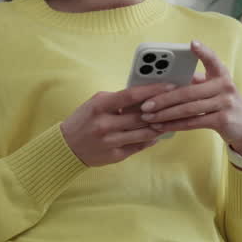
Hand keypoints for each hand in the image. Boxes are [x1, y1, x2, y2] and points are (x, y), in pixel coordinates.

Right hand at [59, 82, 173, 166]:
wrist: (67, 146)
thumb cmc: (85, 120)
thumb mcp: (97, 103)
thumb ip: (119, 100)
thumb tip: (146, 95)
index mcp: (100, 106)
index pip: (131, 95)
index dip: (153, 90)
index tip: (169, 86)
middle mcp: (105, 124)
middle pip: (141, 116)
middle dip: (160, 111)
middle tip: (175, 105)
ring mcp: (110, 141)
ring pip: (144, 133)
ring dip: (158, 127)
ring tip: (167, 120)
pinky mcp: (115, 155)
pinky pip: (139, 146)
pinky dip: (150, 140)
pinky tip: (155, 134)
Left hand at [138, 40, 241, 154]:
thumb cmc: (221, 106)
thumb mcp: (214, 91)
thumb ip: (196, 84)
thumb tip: (163, 83)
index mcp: (221, 75)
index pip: (213, 60)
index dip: (203, 52)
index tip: (192, 44)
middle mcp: (225, 86)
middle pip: (189, 91)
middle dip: (163, 99)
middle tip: (145, 104)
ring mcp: (226, 103)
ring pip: (189, 108)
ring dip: (165, 114)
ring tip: (148, 117)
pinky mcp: (224, 120)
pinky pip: (193, 122)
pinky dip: (174, 125)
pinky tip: (161, 127)